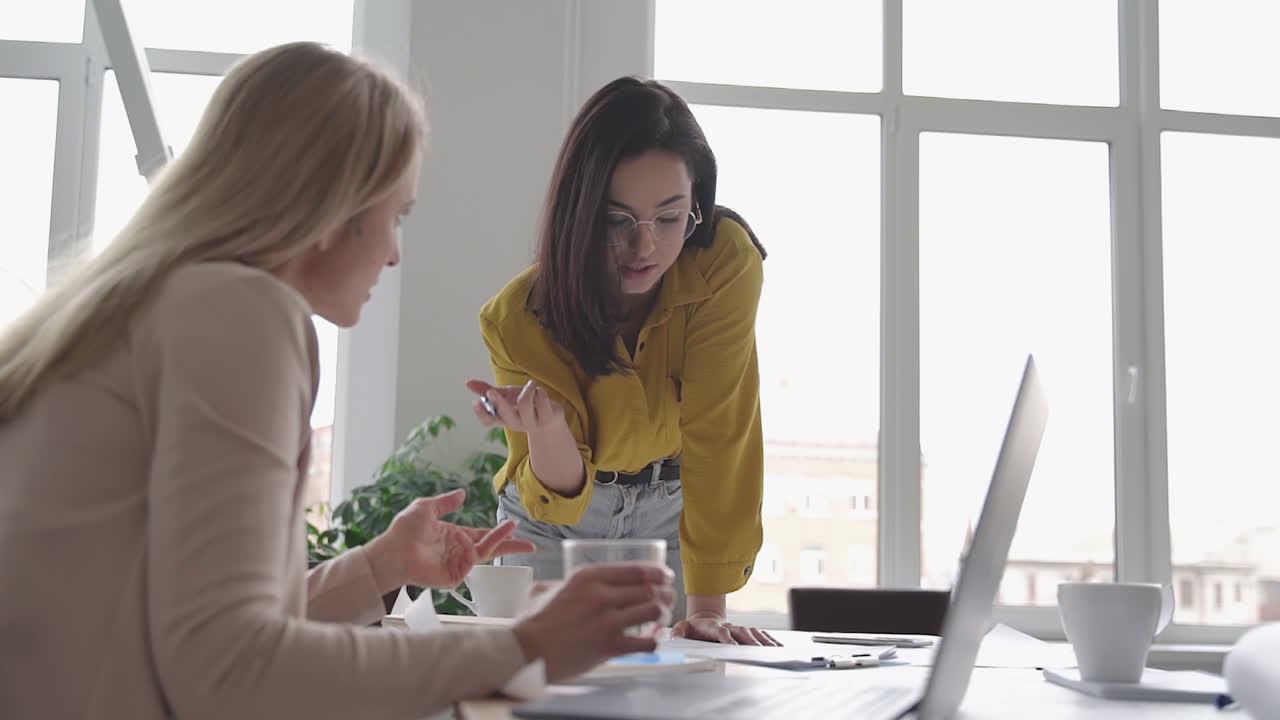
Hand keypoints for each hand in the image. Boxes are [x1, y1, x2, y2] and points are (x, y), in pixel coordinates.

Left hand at [365, 489, 535, 592]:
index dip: (499, 532)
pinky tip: (470, 540)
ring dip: (499, 542)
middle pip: (491, 548)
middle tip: (531, 546)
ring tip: (512, 530)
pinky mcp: (453, 576)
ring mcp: (457, 564)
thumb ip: (445, 502)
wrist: (391, 552)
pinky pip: (472, 562)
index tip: (514, 526)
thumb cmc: (403, 531)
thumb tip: (463, 493)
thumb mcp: (425, 508)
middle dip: (511, 546)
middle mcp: (459, 550)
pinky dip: (477, 550)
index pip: (482, 534)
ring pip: (485, 553)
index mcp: (455, 536)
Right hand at [465, 378, 564, 433]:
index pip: (488, 421)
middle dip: (498, 403)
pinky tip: (540, 392)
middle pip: (505, 415)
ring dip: (528, 388)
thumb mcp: (507, 396)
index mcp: (504, 418)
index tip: (476, 402)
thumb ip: (487, 389)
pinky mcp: (548, 418)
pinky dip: (539, 390)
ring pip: (525, 402)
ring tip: (531, 385)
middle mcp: (516, 423)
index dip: (481, 414)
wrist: (552, 418)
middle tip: (491, 392)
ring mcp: (532, 423)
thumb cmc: (526, 405)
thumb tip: (467, 383)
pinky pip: (541, 398)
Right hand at [511, 563, 675, 682]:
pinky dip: (655, 640)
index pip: (635, 569)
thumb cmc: (534, 623)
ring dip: (662, 614)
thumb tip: (568, 584)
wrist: (526, 652)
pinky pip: (646, 642)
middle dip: (665, 593)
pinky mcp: (609, 646)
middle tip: (668, 598)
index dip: (658, 572)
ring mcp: (606, 620)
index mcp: (588, 577)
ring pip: (652, 610)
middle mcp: (600, 595)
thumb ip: (563, 584)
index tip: (666, 576)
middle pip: (649, 588)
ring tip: (662, 618)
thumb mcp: (548, 590)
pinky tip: (653, 640)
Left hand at [672, 611, 780, 645]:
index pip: (720, 632)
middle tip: (760, 651)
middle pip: (742, 633)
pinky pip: (759, 634)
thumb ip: (679, 631)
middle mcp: (728, 626)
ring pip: (753, 633)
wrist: (705, 616)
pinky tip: (778, 646)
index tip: (732, 644)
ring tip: (774, 650)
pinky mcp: (744, 631)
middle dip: (751, 642)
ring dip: (764, 641)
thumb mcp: (683, 628)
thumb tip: (674, 636)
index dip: (726, 637)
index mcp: (713, 627)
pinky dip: (769, 640)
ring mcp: (737, 628)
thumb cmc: (694, 627)